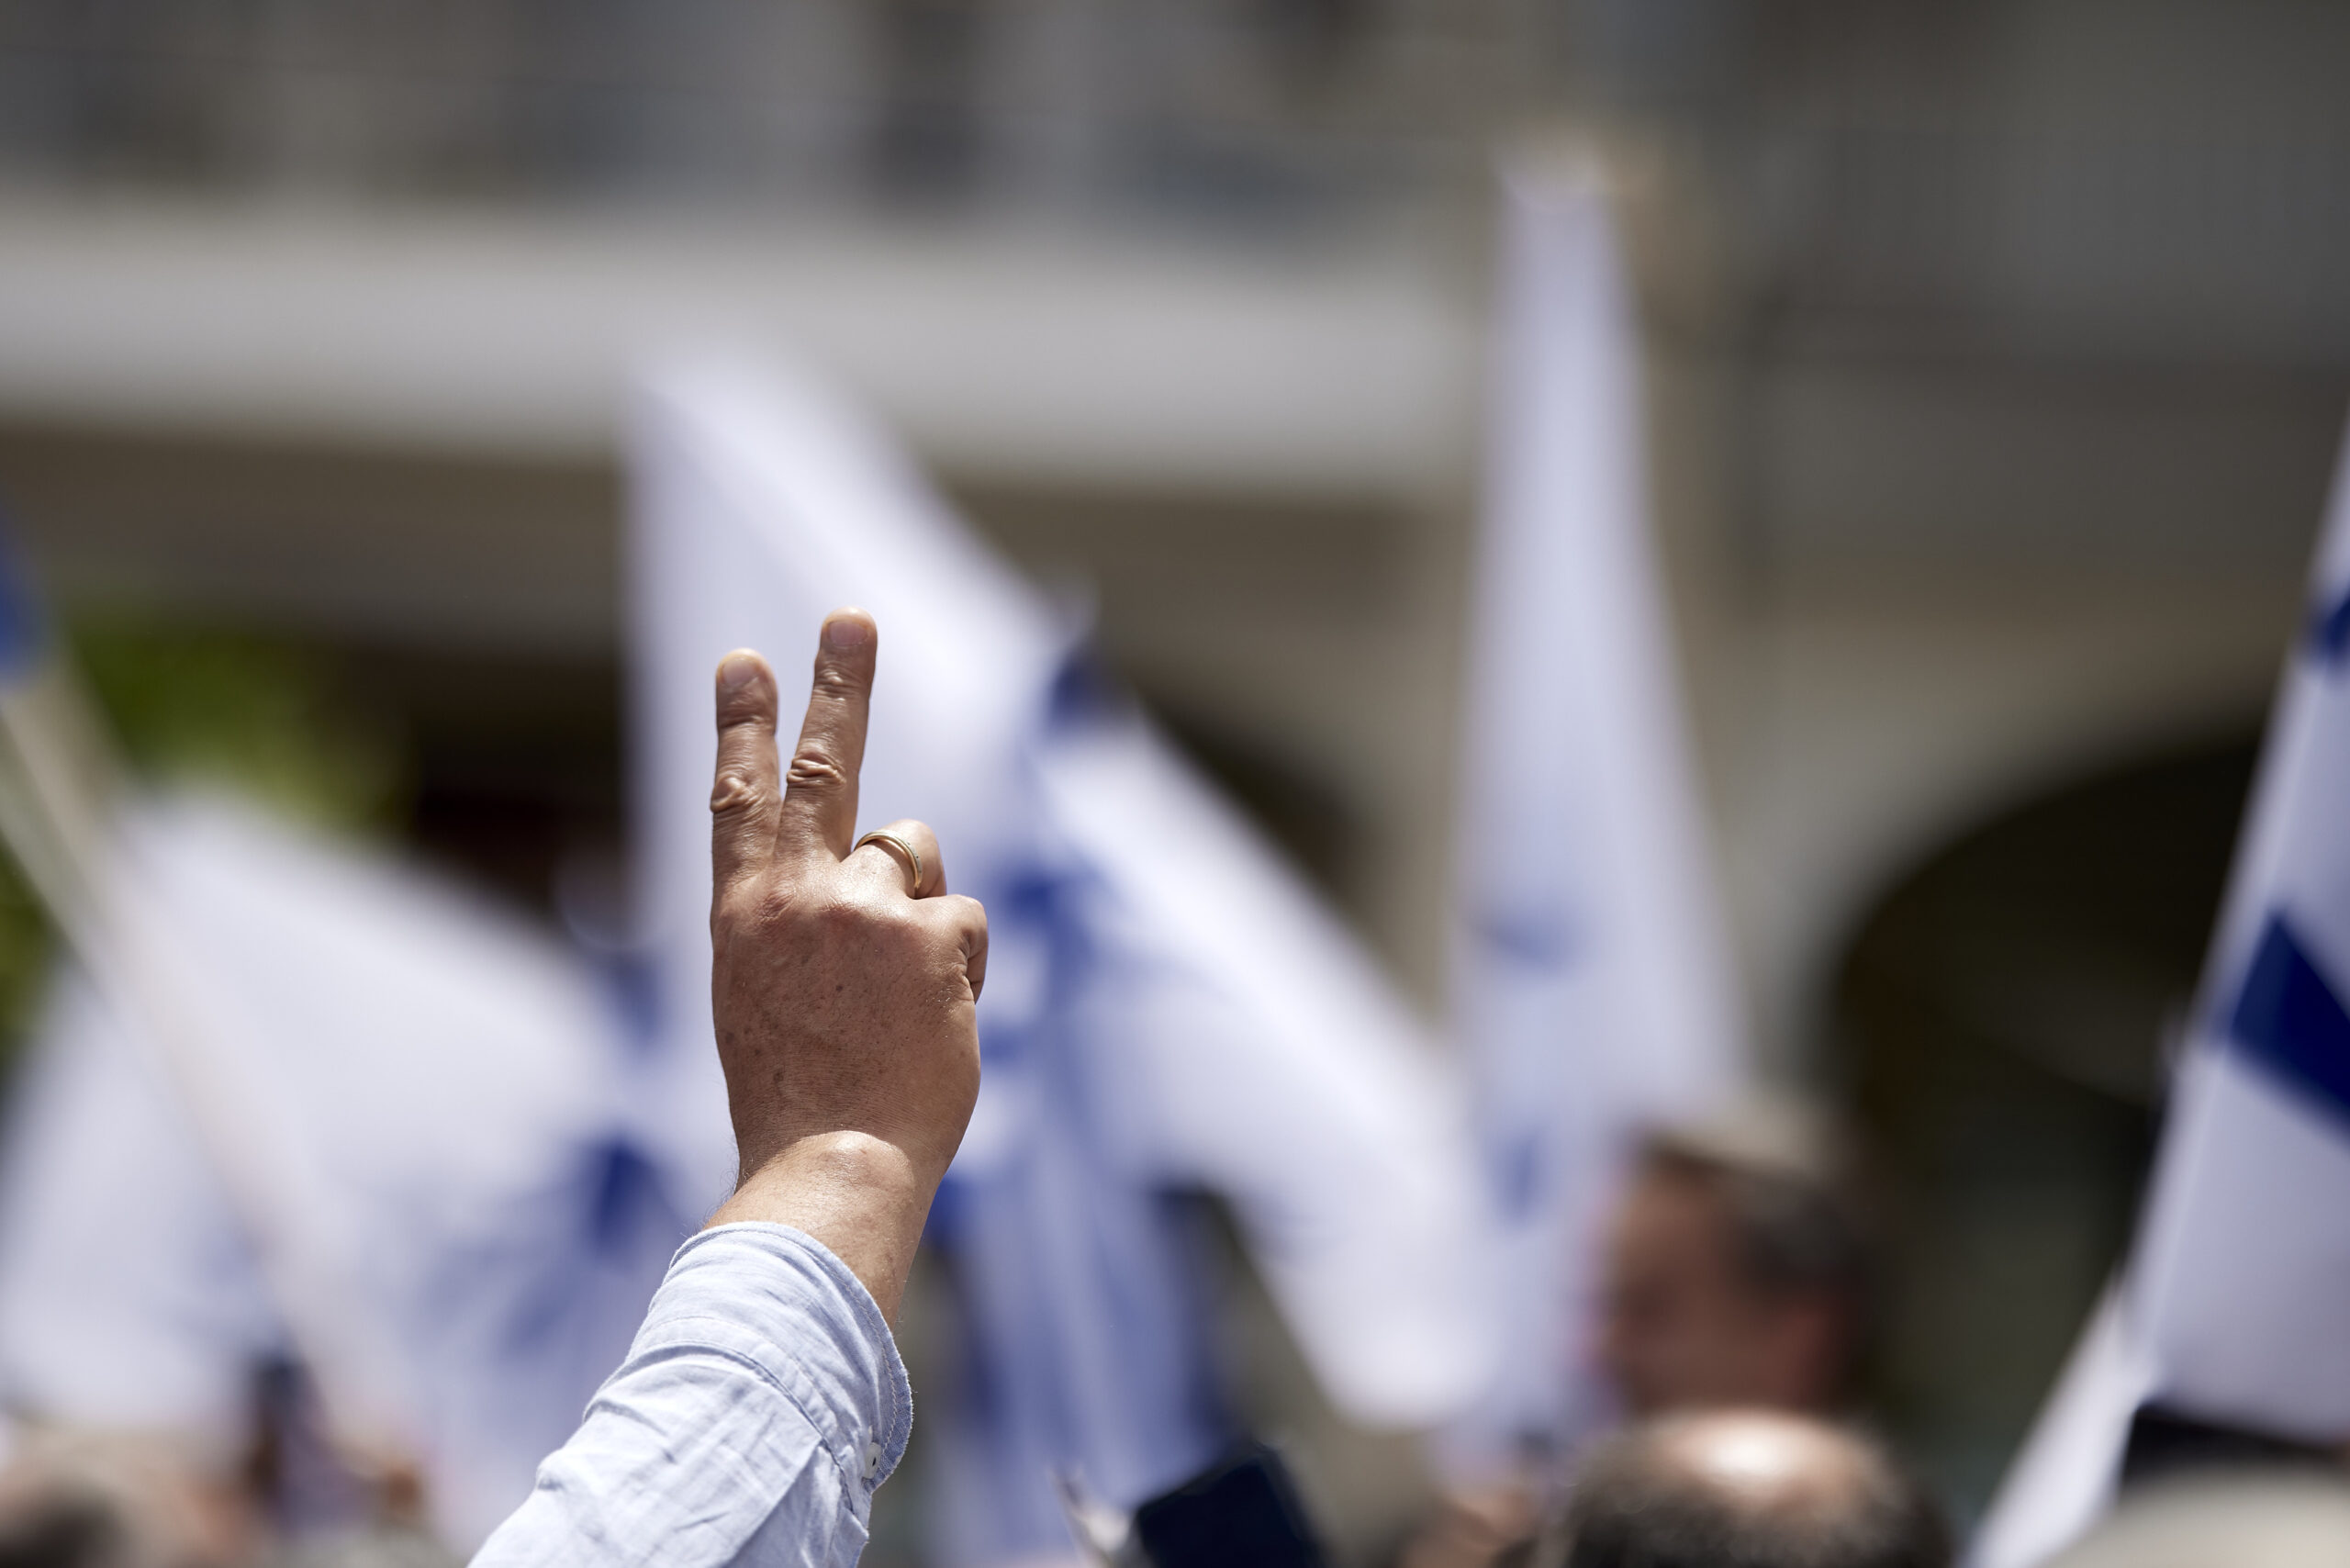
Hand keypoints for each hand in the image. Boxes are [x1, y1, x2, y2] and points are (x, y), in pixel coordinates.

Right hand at [700, 609, 986, 1322]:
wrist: (831, 1166)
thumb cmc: (801, 1101)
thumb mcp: (768, 999)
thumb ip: (809, 926)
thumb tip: (892, 872)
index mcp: (745, 917)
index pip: (739, 799)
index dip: (744, 725)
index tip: (743, 658)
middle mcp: (800, 896)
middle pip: (830, 767)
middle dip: (839, 684)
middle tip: (850, 619)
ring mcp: (866, 909)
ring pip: (917, 861)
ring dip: (917, 910)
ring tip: (889, 1001)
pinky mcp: (931, 935)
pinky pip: (962, 925)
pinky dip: (955, 972)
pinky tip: (926, 1026)